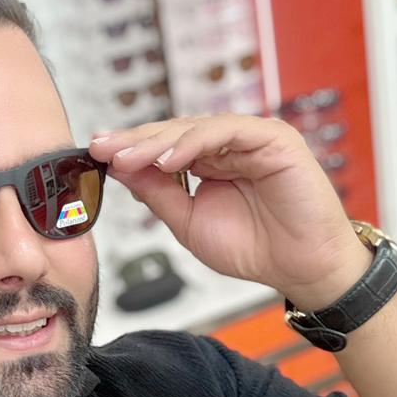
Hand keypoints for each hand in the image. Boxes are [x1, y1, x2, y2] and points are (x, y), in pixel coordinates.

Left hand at [89, 114, 372, 310]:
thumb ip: (158, 195)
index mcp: (208, 162)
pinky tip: (167, 160)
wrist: (301, 268)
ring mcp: (251, 138)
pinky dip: (193, 144)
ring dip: (156, 143)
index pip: (162, 147)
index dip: (129, 149)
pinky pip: (226, 131)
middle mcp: (228, 145)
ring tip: (126, 158)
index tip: (95, 154)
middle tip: (101, 148)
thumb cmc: (254, 248)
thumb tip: (120, 170)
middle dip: (134, 141)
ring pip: (194, 129)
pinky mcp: (273, 138)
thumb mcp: (189, 222)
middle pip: (173, 133)